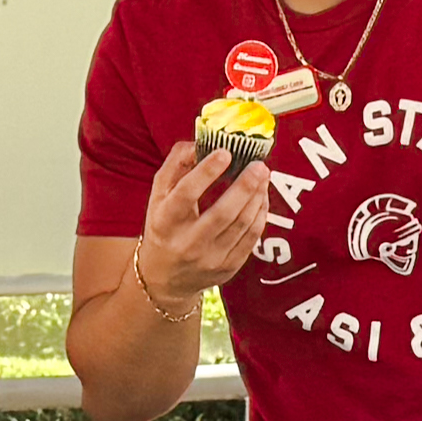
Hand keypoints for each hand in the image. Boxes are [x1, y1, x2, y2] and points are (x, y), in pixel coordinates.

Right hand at [138, 140, 266, 301]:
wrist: (164, 277)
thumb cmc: (163, 227)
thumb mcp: (158, 196)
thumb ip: (175, 165)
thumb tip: (199, 143)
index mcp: (165, 222)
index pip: (186, 194)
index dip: (206, 172)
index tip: (225, 153)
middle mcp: (187, 243)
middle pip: (223, 213)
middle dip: (245, 186)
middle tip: (259, 165)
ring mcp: (210, 259)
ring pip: (242, 225)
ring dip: (257, 196)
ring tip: (263, 176)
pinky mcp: (228, 268)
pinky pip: (252, 238)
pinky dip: (260, 214)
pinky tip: (261, 197)